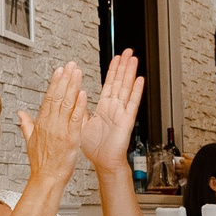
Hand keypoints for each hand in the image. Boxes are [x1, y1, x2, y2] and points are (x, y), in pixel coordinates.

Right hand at [15, 63, 87, 185]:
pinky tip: (83, 94)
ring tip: (77, 73)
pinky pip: (76, 119)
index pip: (48, 98)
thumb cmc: (41, 163)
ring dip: (73, 87)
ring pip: (66, 104)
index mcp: (41, 123)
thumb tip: (20, 113)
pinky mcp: (71, 138)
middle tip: (70, 65)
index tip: (59, 71)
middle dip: (65, 79)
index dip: (55, 83)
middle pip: (57, 97)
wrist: (46, 178)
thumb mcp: (29, 141)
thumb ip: (26, 124)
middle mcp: (50, 124)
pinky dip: (80, 106)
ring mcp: (60, 130)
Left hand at [78, 50, 145, 172]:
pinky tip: (139, 80)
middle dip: (123, 66)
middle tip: (127, 52)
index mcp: (103, 108)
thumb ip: (79, 110)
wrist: (103, 162)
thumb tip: (75, 98)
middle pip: (119, 82)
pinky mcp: (126, 120)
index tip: (116, 59)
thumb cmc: (94, 148)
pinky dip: (136, 92)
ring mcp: (121, 113)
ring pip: (126, 88)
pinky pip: (132, 104)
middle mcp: (114, 108)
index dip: (112, 71)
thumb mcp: (81, 125)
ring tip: (133, 60)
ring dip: (130, 73)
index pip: (109, 84)